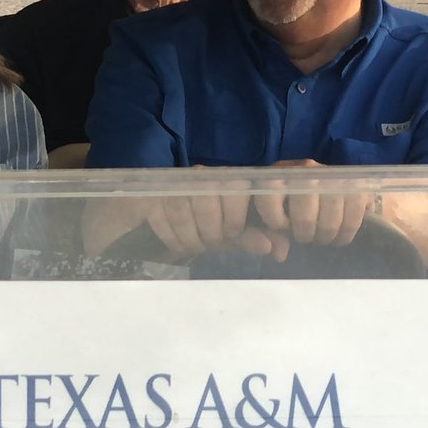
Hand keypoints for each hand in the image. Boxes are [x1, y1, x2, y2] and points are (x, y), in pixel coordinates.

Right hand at [143, 188, 289, 261]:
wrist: (164, 213)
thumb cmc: (205, 222)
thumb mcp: (231, 231)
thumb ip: (253, 238)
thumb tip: (278, 252)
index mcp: (226, 178)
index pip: (235, 186)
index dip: (234, 214)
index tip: (232, 234)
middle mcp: (200, 175)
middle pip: (206, 197)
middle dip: (210, 229)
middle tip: (211, 243)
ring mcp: (172, 184)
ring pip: (181, 208)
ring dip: (190, 235)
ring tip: (195, 245)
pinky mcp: (149, 195)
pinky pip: (160, 216)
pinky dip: (172, 237)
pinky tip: (178, 244)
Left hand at [252, 159, 373, 246]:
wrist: (320, 181)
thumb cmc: (285, 201)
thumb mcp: (266, 213)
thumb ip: (262, 236)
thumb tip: (279, 254)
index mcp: (277, 174)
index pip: (269, 196)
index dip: (274, 220)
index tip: (280, 228)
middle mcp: (305, 170)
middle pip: (305, 212)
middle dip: (305, 232)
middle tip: (305, 238)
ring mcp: (334, 175)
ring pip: (331, 217)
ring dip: (326, 235)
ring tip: (322, 239)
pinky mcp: (357, 183)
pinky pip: (355, 215)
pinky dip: (347, 232)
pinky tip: (339, 238)